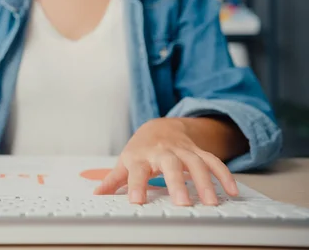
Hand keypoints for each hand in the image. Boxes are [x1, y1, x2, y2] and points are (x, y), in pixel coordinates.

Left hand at [94, 118, 238, 205]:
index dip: (136, 186)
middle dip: (177, 183)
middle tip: (183, 203)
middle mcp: (162, 152)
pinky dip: (224, 175)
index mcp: (141, 156)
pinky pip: (213, 161)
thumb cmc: (141, 148)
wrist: (160, 126)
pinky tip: (231, 191)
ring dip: (205, 182)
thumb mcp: (125, 161)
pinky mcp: (198, 151)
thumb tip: (97, 194)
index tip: (136, 201)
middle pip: (170, 164)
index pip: (137, 171)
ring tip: (210, 202)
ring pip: (196, 162)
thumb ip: (113, 180)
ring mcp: (182, 150)